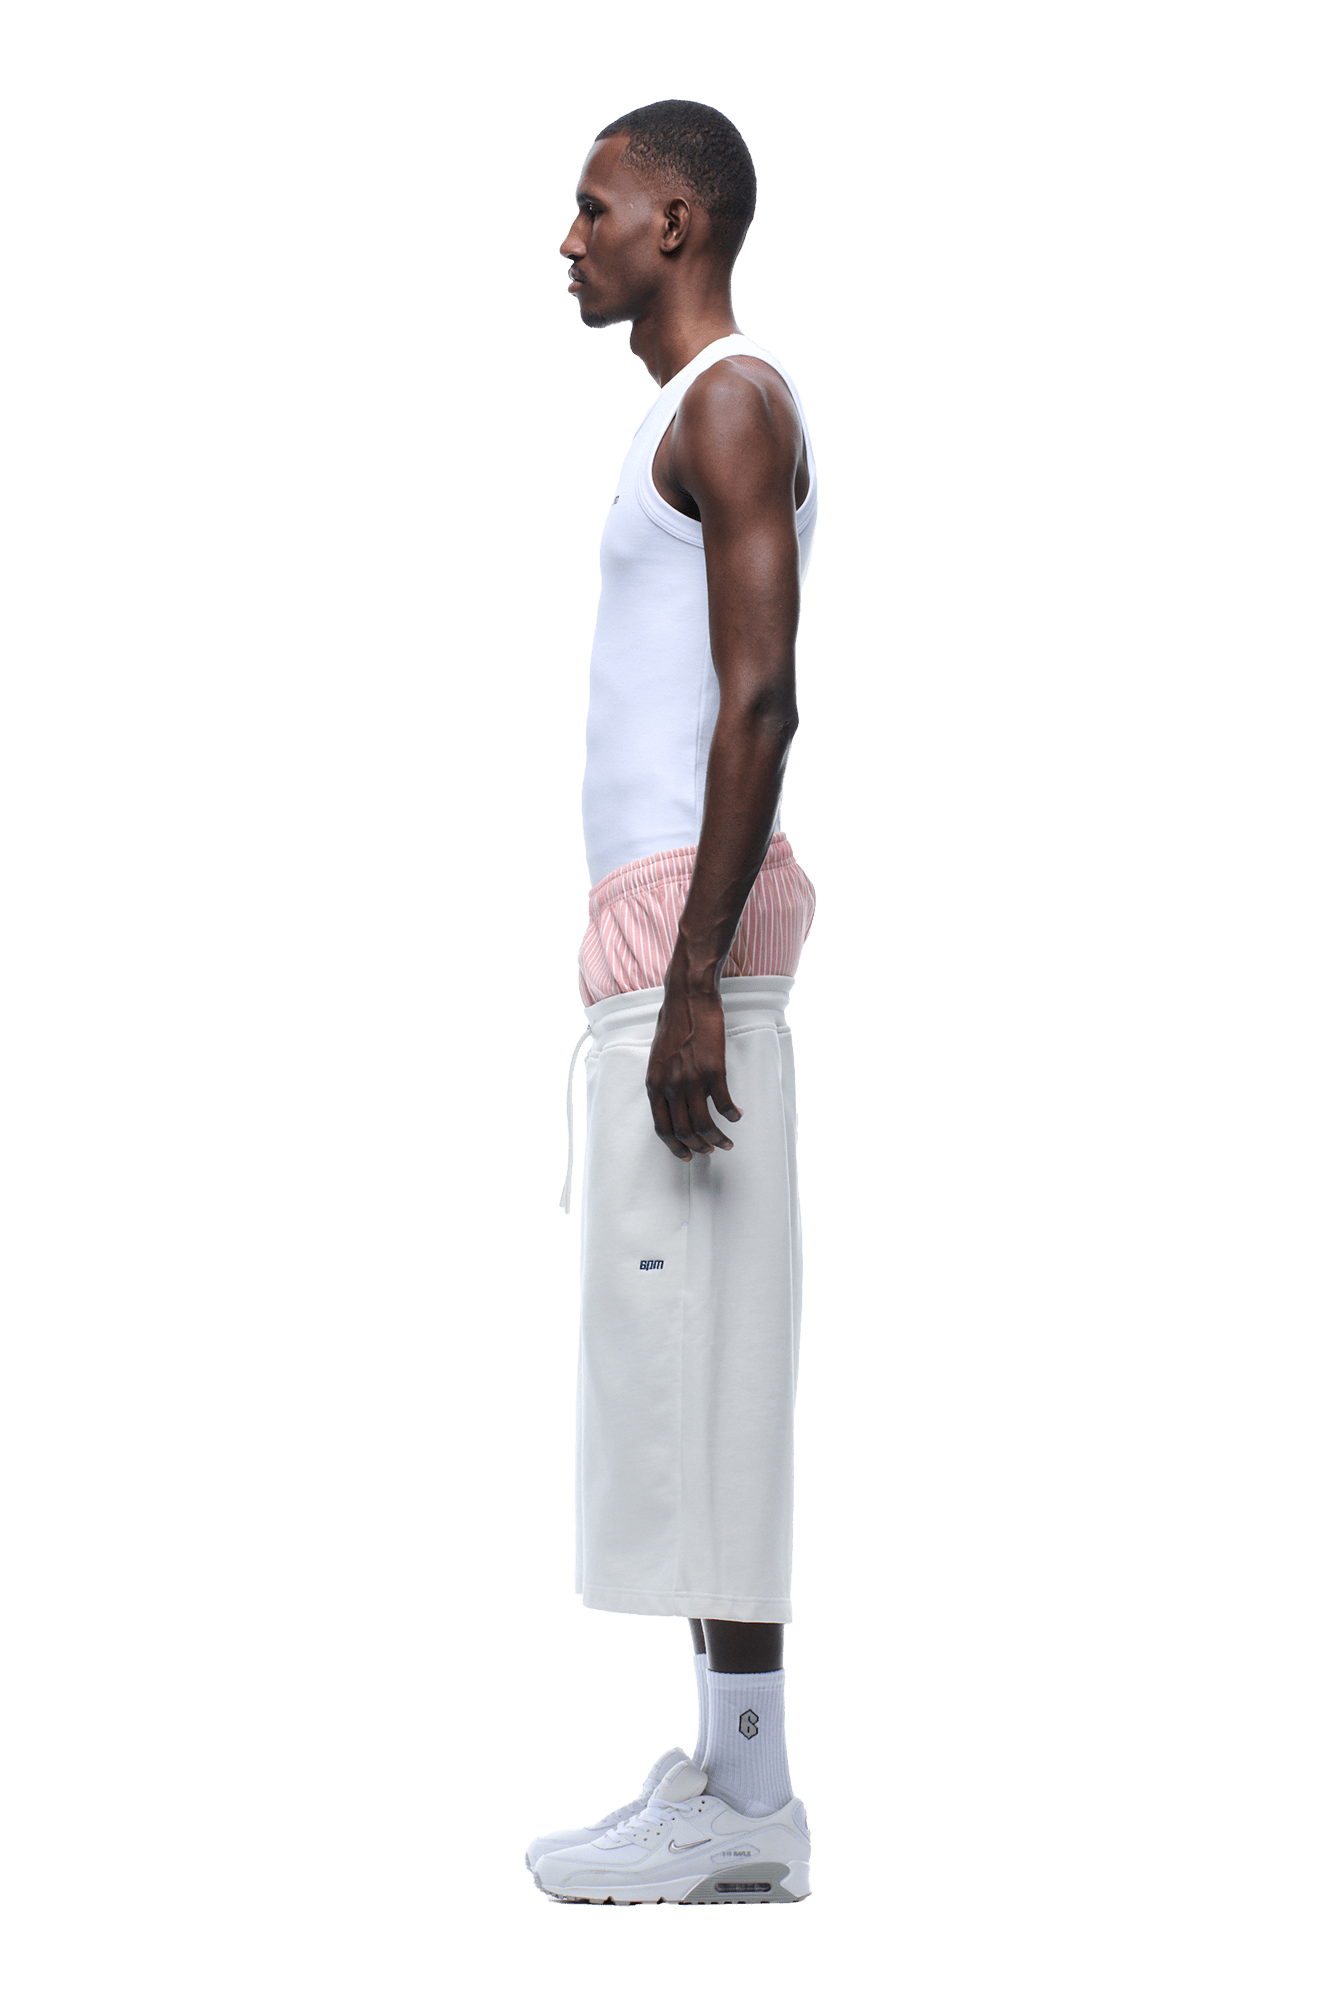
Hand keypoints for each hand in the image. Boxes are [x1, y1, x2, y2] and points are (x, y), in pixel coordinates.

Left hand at [645, 978, 742, 1161]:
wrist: (688, 998)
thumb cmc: (673, 1023)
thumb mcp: (657, 1057)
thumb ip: (662, 1081)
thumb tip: (672, 1101)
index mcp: (653, 1085)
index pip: (661, 1128)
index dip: (675, 1146)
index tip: (686, 1155)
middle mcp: (670, 1087)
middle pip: (684, 1132)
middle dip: (699, 1147)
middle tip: (711, 1151)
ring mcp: (692, 1081)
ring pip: (705, 1125)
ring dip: (718, 1139)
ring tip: (727, 1142)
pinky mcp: (714, 1072)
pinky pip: (725, 1105)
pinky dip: (733, 1115)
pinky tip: (737, 1115)